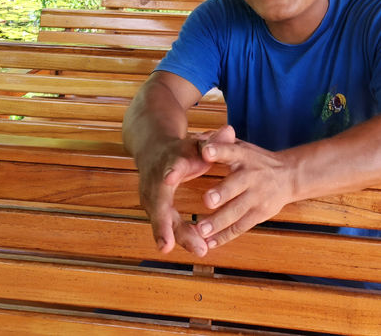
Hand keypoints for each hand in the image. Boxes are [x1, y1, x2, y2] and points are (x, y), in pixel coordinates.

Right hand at [135, 124, 235, 255]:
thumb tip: (229, 130)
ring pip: (160, 218)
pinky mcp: (152, 208)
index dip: (171, 171)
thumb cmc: (181, 150)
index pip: (169, 165)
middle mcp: (156, 180)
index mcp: (170, 161)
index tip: (170, 179)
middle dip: (164, 223)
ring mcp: (151, 196)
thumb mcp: (197, 144)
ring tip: (199, 249)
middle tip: (172, 243)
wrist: (153, 150)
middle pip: (158, 203)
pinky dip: (176, 238)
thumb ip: (213, 141)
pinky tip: (196, 249)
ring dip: (175, 236)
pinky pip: (164, 226)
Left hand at [194, 139, 295, 249]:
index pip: (231, 151)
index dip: (219, 150)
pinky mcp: (259, 214)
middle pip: (236, 186)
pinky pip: (240, 227)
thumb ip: (222, 143)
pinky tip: (209, 243)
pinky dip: (224, 236)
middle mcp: (251, 176)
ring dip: (219, 222)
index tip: (206, 151)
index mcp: (245, 156)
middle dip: (222, 193)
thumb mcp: (243, 147)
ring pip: (236, 211)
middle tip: (207, 200)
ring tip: (201, 231)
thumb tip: (200, 139)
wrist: (289, 176)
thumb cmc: (256, 160)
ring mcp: (257, 197)